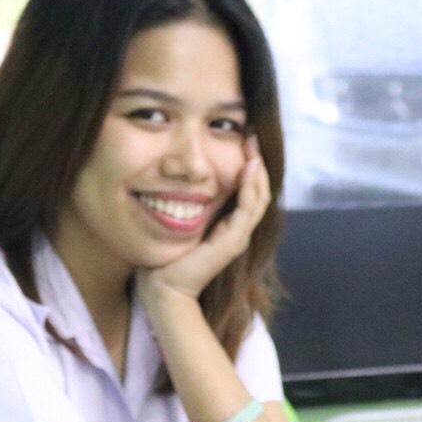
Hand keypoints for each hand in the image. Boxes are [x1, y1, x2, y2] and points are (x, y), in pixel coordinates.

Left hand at [136, 136, 270, 305]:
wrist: (162, 287)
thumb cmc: (166, 256)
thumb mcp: (177, 221)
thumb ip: (184, 203)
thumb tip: (175, 177)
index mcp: (227, 223)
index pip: (247, 189)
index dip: (247, 164)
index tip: (241, 137)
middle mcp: (237, 229)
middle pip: (258, 189)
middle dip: (256, 161)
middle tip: (251, 134)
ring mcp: (238, 236)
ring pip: (259, 197)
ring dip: (258, 170)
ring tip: (253, 146)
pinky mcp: (233, 242)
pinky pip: (248, 210)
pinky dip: (251, 188)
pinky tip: (248, 168)